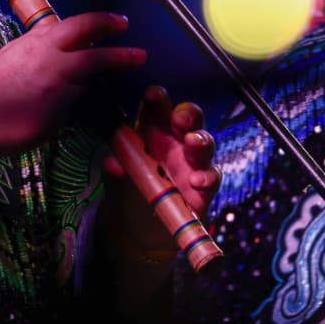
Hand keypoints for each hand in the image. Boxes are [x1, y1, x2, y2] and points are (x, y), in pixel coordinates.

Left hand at [0, 12, 145, 154]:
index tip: (140, 55)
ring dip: (81, 24)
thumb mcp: (53, 120)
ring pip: (60, 24)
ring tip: (94, 28)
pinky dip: (60, 32)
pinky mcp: (13, 45)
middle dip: (104, 23)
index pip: (98, 58)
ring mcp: (27, 43)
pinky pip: (44, 31)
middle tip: (121, 23)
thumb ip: (72, 96)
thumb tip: (84, 83)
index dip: (122, 57)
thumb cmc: (15, 126)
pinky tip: (62, 39)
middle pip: (81, 25)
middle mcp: (45, 48)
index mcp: (59, 68)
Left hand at [103, 85, 221, 251]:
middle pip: (187, 118)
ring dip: (201, 141)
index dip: (157, 100)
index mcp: (151, 130)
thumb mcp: (116, 181)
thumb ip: (114, 171)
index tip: (153, 95)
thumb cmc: (128, 190)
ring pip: (204, 143)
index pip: (156, 109)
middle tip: (179, 119)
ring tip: (192, 143)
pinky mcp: (204, 187)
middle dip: (186, 114)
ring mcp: (191, 163)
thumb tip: (112, 164)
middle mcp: (174, 141)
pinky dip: (207, 177)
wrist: (139, 228)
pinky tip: (197, 181)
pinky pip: (212, 176)